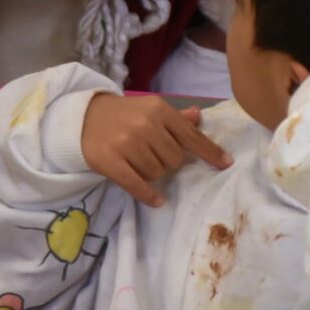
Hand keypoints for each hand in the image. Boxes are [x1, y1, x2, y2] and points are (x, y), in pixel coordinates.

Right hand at [81, 91, 233, 207]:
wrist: (84, 118)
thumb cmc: (124, 115)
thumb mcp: (150, 109)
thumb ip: (175, 117)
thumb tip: (199, 116)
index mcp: (158, 110)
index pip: (191, 135)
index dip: (210, 151)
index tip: (226, 164)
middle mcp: (145, 125)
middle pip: (175, 159)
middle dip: (168, 162)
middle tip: (153, 155)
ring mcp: (127, 143)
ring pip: (157, 173)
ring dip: (152, 173)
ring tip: (139, 162)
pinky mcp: (110, 161)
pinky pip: (137, 185)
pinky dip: (149, 195)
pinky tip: (157, 200)